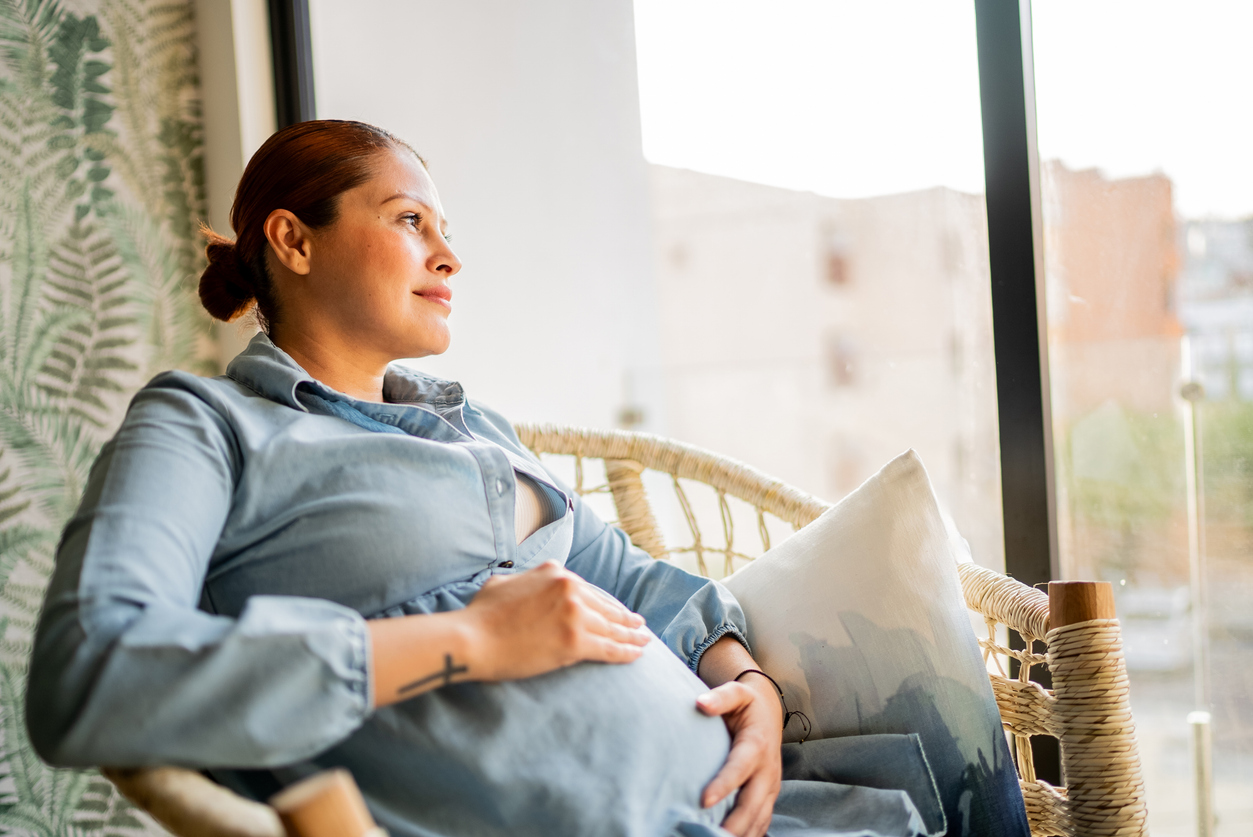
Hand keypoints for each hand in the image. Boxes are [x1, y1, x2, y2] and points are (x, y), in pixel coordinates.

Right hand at [465, 561, 650, 680]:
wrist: (472, 639)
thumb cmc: (481, 615)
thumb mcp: (505, 583)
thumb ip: (527, 580)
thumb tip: (532, 582)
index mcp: (555, 572)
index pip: (590, 590)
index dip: (607, 603)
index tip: (618, 611)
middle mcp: (569, 588)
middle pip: (606, 607)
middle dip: (625, 618)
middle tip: (640, 625)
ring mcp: (574, 614)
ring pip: (612, 627)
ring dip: (632, 635)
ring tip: (644, 640)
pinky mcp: (575, 642)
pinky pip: (610, 648)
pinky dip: (626, 652)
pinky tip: (637, 654)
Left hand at [696, 674, 782, 836]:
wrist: (769, 710)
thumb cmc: (747, 703)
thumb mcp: (736, 693)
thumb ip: (721, 697)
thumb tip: (700, 703)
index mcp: (757, 744)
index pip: (740, 768)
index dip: (724, 784)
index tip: (704, 800)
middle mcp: (767, 769)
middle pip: (753, 802)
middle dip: (735, 823)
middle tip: (711, 836)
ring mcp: (771, 785)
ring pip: (760, 817)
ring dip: (742, 833)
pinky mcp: (769, 795)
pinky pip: (762, 820)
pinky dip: (750, 834)